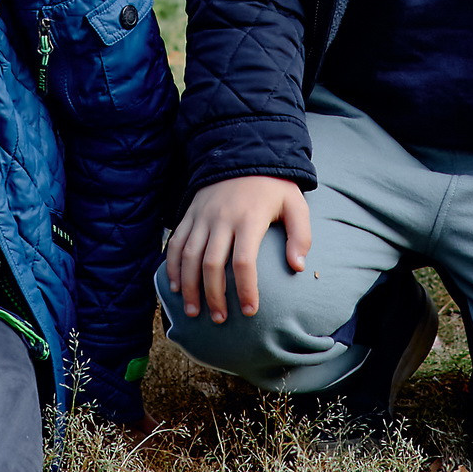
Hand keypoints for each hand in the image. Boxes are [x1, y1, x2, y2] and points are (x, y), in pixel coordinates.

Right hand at [163, 177, 311, 325]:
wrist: (243, 151)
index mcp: (249, 218)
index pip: (244, 262)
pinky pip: (176, 242)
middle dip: (213, 296)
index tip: (249, 311)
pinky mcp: (190, 213)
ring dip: (189, 287)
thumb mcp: (295, 204)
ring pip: (189, 256)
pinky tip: (176, 287)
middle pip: (212, 264)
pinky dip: (172, 265)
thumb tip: (298, 267)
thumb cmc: (273, 186)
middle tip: (219, 319)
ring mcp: (202, 216)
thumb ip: (300, 235)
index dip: (245, 289)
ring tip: (193, 312)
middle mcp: (222, 218)